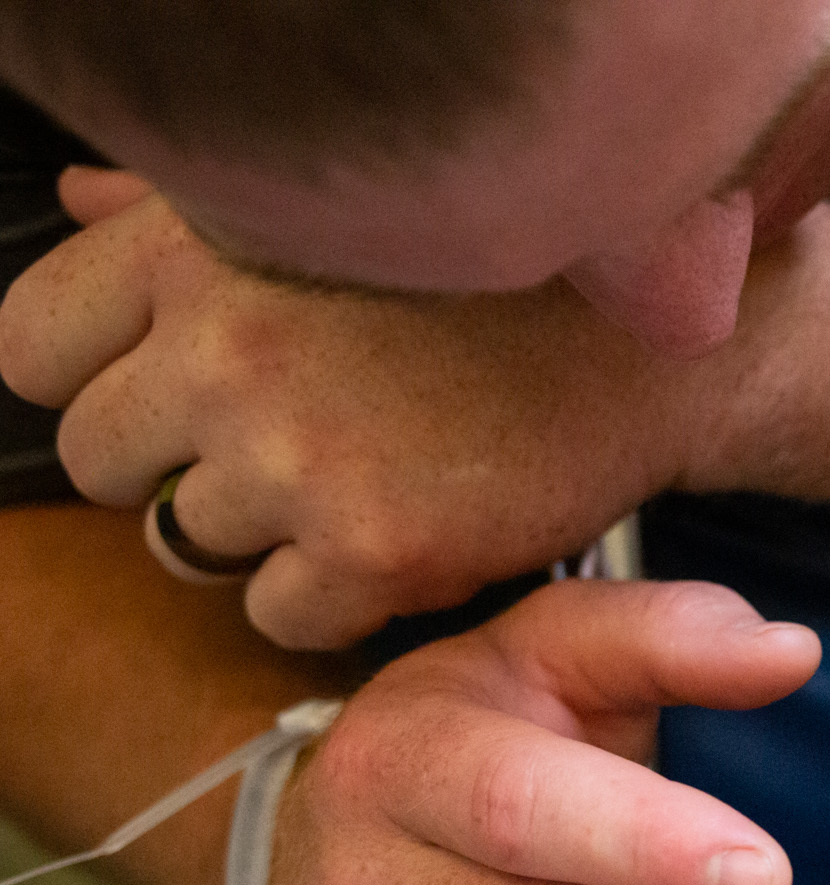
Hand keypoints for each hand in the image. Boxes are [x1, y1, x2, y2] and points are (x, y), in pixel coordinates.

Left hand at [0, 169, 694, 649]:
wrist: (655, 346)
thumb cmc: (496, 276)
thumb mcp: (335, 213)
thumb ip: (185, 223)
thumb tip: (76, 215)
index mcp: (197, 250)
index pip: (34, 351)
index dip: (101, 384)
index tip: (171, 396)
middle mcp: (228, 349)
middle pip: (102, 461)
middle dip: (176, 467)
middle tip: (278, 453)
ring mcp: (298, 456)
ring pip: (190, 545)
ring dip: (262, 534)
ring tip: (356, 486)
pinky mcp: (374, 547)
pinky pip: (280, 615)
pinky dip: (327, 598)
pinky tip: (394, 540)